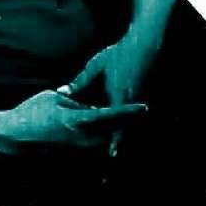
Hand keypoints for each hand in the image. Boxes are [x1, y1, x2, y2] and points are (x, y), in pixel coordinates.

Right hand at [0, 90, 146, 154]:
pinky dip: (101, 145)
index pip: (110, 114)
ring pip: (105, 143)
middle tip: (140, 113)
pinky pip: (93, 151)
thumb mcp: (54, 97)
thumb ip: (76, 100)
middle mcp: (82, 139)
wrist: (13, 138)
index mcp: (77, 120)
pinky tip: (102, 139)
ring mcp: (78, 151)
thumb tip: (93, 105)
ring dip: (114, 135)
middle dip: (125, 124)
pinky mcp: (73, 158)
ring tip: (120, 123)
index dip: (128, 111)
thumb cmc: (31, 113)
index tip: (144, 106)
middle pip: (113, 132)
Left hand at [58, 36, 157, 154]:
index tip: (111, 156)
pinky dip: (125, 125)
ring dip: (122, 136)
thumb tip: (62, 92)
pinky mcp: (142, 99)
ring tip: (112, 153)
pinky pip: (133, 117)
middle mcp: (130, 102)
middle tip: (110, 160)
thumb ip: (81, 81)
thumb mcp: (96, 66)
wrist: (144, 45)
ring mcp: (139, 102)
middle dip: (118, 145)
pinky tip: (116, 131)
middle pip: (125, 129)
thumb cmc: (119, 54)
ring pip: (130, 125)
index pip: (115, 123)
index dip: (114, 142)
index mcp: (119, 95)